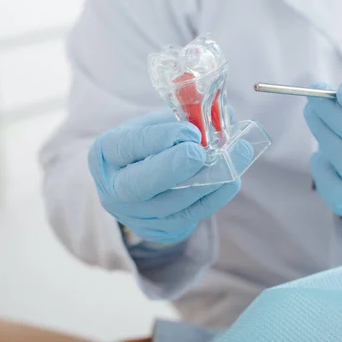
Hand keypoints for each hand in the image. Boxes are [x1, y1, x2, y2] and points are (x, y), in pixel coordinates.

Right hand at [88, 109, 251, 243]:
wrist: (138, 185)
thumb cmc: (149, 146)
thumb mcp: (156, 125)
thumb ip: (183, 118)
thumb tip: (223, 111)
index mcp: (107, 153)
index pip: (129, 146)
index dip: (160, 139)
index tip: (191, 131)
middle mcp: (114, 189)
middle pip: (141, 184)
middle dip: (175, 167)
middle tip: (202, 153)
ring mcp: (136, 215)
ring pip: (173, 203)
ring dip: (208, 180)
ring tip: (234, 158)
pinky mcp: (159, 230)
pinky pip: (190, 216)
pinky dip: (215, 196)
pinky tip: (232, 179)